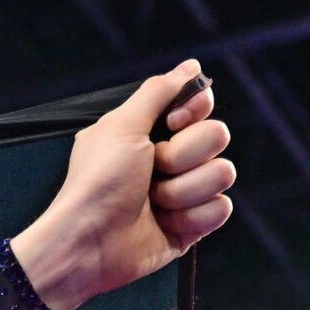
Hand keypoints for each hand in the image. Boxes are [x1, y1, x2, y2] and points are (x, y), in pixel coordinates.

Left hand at [11, 62, 235, 309]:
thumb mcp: (120, 126)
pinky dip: (192, 217)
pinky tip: (164, 223)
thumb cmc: (96, 183)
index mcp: (152, 133)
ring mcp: (183, 193)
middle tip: (151, 170)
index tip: (171, 124)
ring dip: (183, 190)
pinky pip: (220, 208)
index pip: (202, 105)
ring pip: (222, 174)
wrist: (86, 243)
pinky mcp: (191, 225)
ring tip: (151, 202)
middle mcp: (171, 160)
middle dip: (183, 155)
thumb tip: (191, 66)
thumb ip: (158, 92)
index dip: (193, 112)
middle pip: (217, 136)